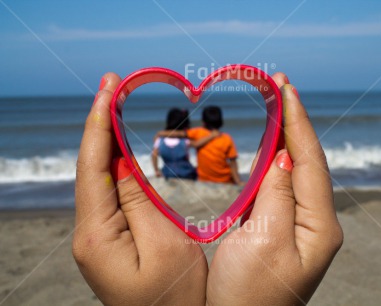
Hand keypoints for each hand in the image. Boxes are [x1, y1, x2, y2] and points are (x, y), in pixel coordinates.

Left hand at [73, 73, 206, 304]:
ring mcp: (98, 237)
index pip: (93, 166)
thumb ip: (139, 202)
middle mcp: (89, 233)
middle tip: (113, 85)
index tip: (109, 87)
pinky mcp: (111, 238)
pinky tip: (120, 147)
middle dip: (101, 122)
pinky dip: (115, 163)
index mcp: (97, 236)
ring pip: (99, 178)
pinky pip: (109, 193)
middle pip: (90, 167)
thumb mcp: (167, 247)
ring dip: (108, 140)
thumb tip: (120, 162)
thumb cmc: (177, 299)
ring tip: (116, 105)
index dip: (100, 122)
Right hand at [206, 73, 342, 304]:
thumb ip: (278, 195)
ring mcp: (300, 227)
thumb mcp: (263, 241)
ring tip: (278, 105)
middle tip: (280, 86)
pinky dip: (276, 160)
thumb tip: (284, 158)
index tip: (286, 87)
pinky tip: (272, 146)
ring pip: (296, 171)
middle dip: (295, 121)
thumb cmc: (248, 295)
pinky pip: (282, 187)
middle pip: (308, 161)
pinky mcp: (281, 230)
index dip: (297, 121)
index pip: (311, 160)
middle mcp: (316, 223)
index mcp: (319, 226)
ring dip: (287, 136)